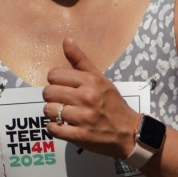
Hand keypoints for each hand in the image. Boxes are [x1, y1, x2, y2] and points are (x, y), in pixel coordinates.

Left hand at [41, 37, 139, 158]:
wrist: (129, 132)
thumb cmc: (112, 104)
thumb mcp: (100, 79)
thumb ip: (80, 60)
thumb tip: (66, 40)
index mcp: (90, 81)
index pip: (53, 75)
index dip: (55, 81)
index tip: (64, 87)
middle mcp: (86, 98)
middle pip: (48, 92)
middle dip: (52, 97)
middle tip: (63, 101)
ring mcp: (83, 118)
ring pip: (48, 110)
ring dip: (53, 113)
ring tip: (64, 114)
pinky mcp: (80, 136)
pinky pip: (53, 129)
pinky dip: (54, 128)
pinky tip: (64, 125)